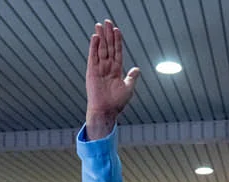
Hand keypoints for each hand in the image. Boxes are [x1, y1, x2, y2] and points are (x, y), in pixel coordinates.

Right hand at [86, 20, 139, 139]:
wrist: (105, 111)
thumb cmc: (117, 103)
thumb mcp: (128, 89)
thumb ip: (131, 77)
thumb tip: (137, 69)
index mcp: (116, 70)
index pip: (117, 52)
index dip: (117, 41)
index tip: (117, 30)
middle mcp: (107, 68)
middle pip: (108, 47)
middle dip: (108, 35)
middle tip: (107, 22)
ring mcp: (99, 69)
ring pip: (100, 49)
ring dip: (100, 37)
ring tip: (99, 25)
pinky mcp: (91, 72)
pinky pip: (93, 57)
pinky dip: (94, 47)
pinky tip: (95, 37)